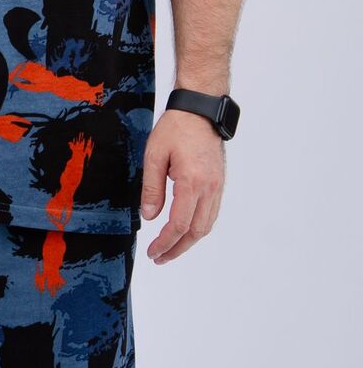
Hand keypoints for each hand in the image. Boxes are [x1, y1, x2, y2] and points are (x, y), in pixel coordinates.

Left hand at [140, 109, 226, 263]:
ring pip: (207, 225)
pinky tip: (185, 229)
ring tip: (171, 248)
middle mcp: (210, 188)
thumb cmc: (176, 128)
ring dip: (189, 240)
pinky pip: (211, 213)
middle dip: (177, 249)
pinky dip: (198, 227)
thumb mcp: (154, 156)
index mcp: (192, 182)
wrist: (200, 110)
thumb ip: (151, 188)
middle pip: (196, 231)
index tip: (152, 252)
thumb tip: (148, 216)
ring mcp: (217, 186)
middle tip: (159, 257)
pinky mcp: (219, 183)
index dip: (165, 243)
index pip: (178, 224)